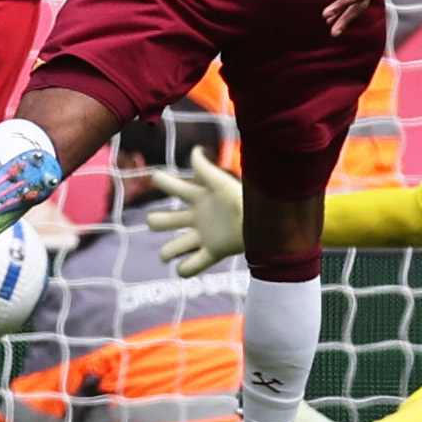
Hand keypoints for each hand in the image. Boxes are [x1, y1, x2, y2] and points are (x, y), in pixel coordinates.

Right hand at [145, 147, 246, 276]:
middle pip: (161, 220)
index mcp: (198, 196)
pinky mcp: (213, 253)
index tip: (161, 180)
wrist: (267, 221)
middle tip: (160, 221)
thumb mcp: (222, 183)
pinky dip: (184, 270)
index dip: (161, 181)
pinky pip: (191, 266)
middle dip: (155, 221)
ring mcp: (203, 236)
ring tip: (168, 254)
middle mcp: (196, 216)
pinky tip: (183, 268)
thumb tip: (194, 151)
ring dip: (167, 252)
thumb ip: (205, 169)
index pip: (171, 186)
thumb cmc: (244, 198)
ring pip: (172, 247)